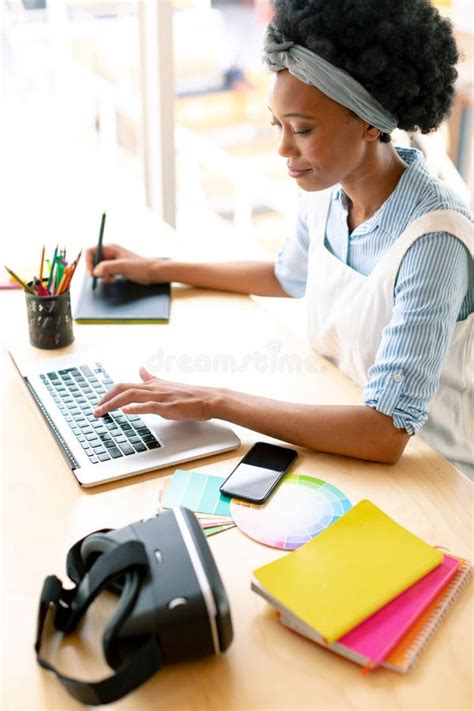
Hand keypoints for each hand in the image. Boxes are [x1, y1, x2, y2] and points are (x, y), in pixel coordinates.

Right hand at [85, 243, 162, 284]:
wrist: (152, 273)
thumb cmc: (141, 267)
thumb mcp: (123, 266)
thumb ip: (108, 267)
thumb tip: (96, 271)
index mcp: (110, 248)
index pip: (91, 251)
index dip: (88, 262)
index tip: (92, 273)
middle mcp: (109, 253)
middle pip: (93, 261)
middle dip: (96, 270)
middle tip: (103, 278)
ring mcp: (112, 261)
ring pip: (99, 269)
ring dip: (102, 276)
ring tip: (111, 279)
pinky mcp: (115, 269)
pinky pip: (105, 273)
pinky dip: (107, 278)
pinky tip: (114, 280)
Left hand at [93, 367, 217, 420]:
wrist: (208, 398)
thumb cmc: (189, 395)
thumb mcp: (166, 384)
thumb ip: (151, 379)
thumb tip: (141, 370)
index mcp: (152, 385)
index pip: (124, 385)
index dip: (109, 393)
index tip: (99, 403)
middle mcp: (153, 388)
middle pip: (123, 388)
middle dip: (105, 399)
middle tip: (95, 411)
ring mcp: (160, 397)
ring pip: (131, 396)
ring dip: (113, 404)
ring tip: (102, 412)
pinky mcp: (168, 407)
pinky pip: (149, 406)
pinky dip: (135, 408)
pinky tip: (125, 411)